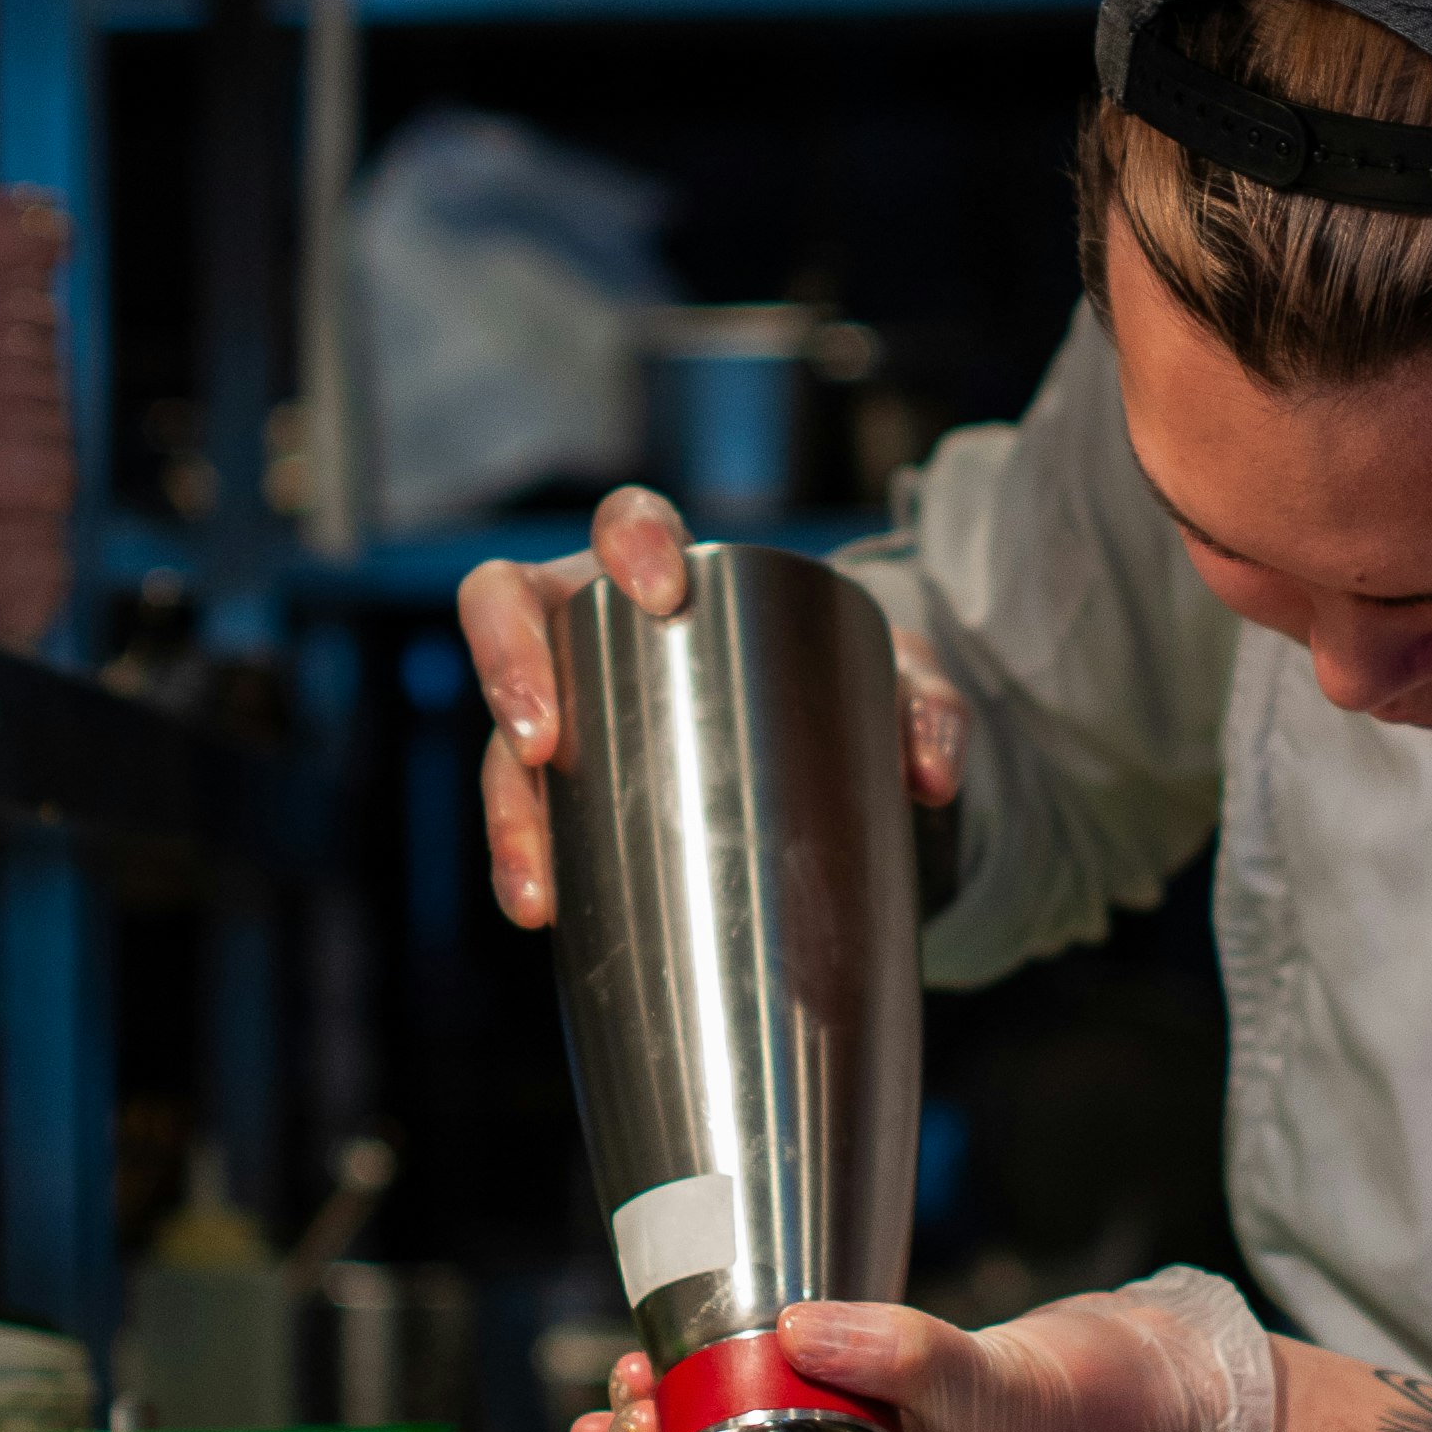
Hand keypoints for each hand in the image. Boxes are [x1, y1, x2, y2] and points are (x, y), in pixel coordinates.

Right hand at [458, 487, 968, 929]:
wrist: (805, 751)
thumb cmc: (825, 680)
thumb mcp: (885, 680)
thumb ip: (923, 705)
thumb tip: (931, 774)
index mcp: (667, 571)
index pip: (627, 524)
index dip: (630, 544)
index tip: (664, 592)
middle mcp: (590, 628)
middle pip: (505, 606)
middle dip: (509, 660)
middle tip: (544, 735)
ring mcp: (564, 708)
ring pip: (501, 734)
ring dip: (507, 799)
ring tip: (535, 867)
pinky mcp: (561, 789)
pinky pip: (524, 819)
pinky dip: (526, 863)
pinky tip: (539, 907)